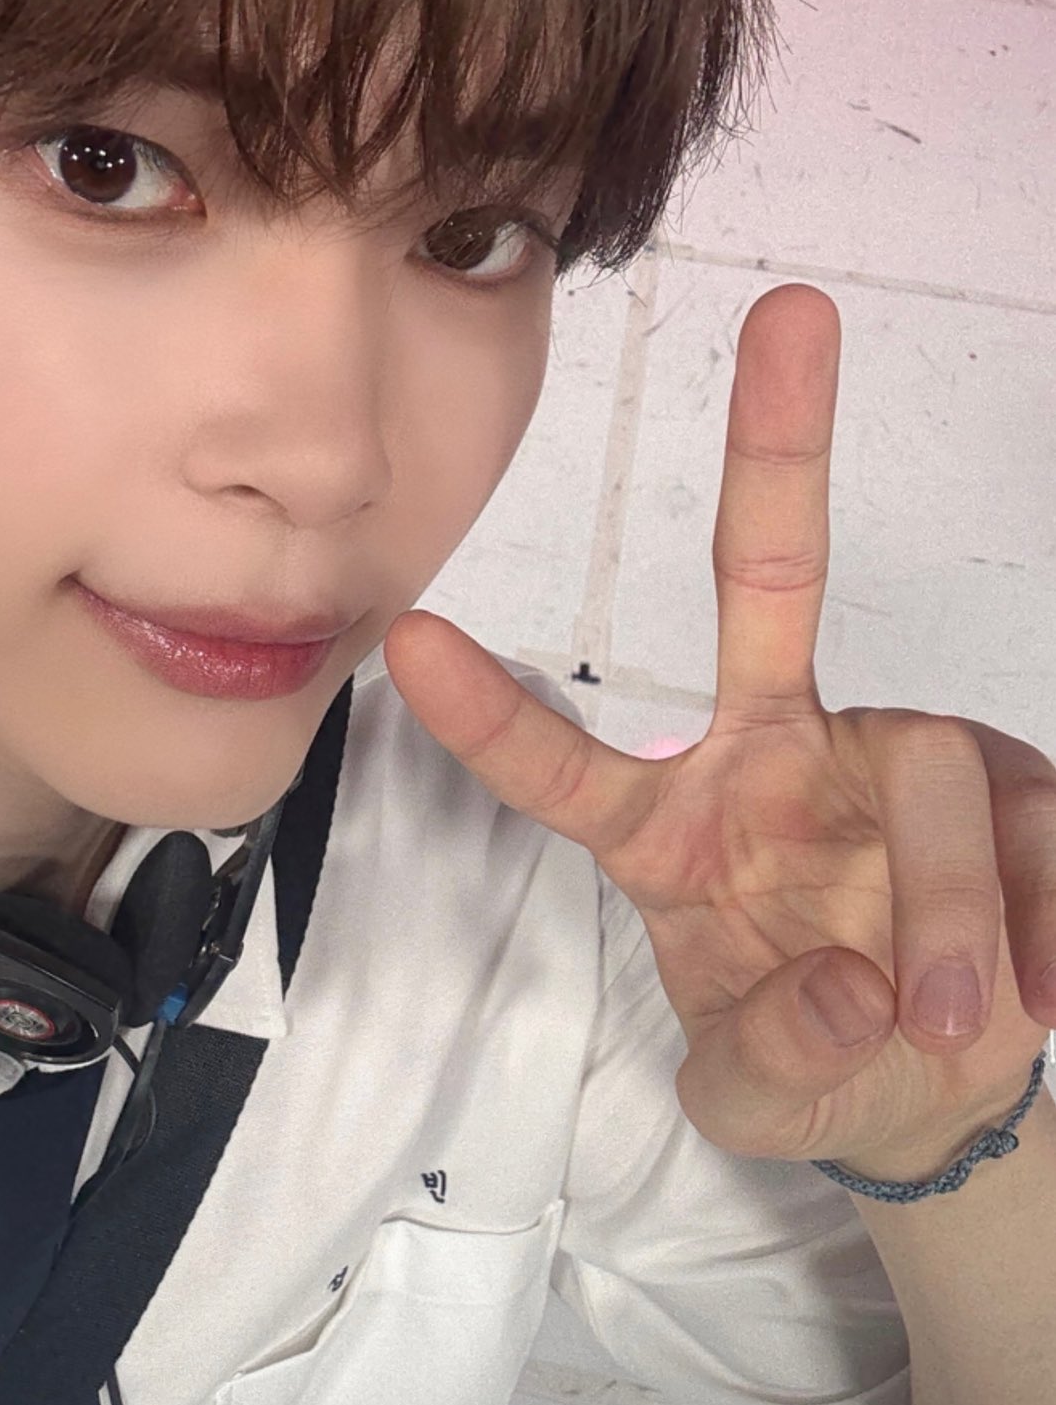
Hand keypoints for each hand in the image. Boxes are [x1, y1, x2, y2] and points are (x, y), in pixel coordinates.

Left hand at [383, 284, 1054, 1179]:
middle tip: (792, 309)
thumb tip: (843, 987)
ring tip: (951, 1025)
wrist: (938, 1085)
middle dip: (779, 446)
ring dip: (948, 912)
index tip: (410, 640)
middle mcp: (775, 755)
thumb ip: (772, 1059)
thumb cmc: (810, 1057)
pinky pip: (1033, 830)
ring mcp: (894, 760)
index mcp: (672, 825)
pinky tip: (1038, 988)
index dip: (493, 713)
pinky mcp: (1013, 794)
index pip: (567, 763)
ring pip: (930, 773)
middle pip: (771, 581)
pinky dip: (1037, 919)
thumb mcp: (758, 1095)